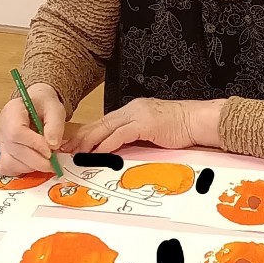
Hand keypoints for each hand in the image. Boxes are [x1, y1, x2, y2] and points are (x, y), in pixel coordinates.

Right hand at [0, 83, 65, 175]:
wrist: (36, 106)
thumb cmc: (44, 106)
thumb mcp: (55, 108)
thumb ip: (55, 124)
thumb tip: (53, 145)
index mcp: (12, 111)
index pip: (16, 131)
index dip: (34, 144)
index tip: (51, 150)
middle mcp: (2, 127)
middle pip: (14, 149)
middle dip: (36, 160)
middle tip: (54, 163)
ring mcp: (0, 142)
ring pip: (10, 162)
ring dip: (31, 166)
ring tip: (46, 161)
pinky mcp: (2, 154)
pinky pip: (7, 168)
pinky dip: (23, 170)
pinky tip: (35, 163)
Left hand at [62, 98, 224, 155]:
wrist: (198, 120)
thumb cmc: (180, 128)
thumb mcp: (152, 132)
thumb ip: (135, 138)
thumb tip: (119, 152)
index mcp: (132, 111)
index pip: (104, 122)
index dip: (87, 133)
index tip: (73, 144)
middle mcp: (132, 110)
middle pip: (100, 123)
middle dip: (81, 137)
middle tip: (65, 149)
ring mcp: (138, 115)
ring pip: (106, 128)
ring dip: (89, 142)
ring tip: (75, 153)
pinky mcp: (145, 123)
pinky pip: (120, 135)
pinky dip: (106, 144)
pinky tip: (97, 153)